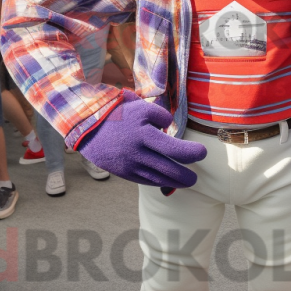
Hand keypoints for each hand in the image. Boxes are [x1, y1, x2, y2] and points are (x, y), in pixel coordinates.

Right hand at [79, 96, 206, 188]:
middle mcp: (137, 152)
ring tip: (187, 182)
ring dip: (175, 183)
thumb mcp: (141, 107)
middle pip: (168, 169)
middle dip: (186, 176)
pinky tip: (169, 182)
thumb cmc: (119, 114)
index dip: (192, 153)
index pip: (174, 148)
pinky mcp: (123, 172)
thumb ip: (160, 116)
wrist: (88, 127)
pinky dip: (159, 183)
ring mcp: (129, 165)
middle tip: (196, 178)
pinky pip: (145, 181)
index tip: (202, 153)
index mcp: (143, 134)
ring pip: (157, 179)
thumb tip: (171, 129)